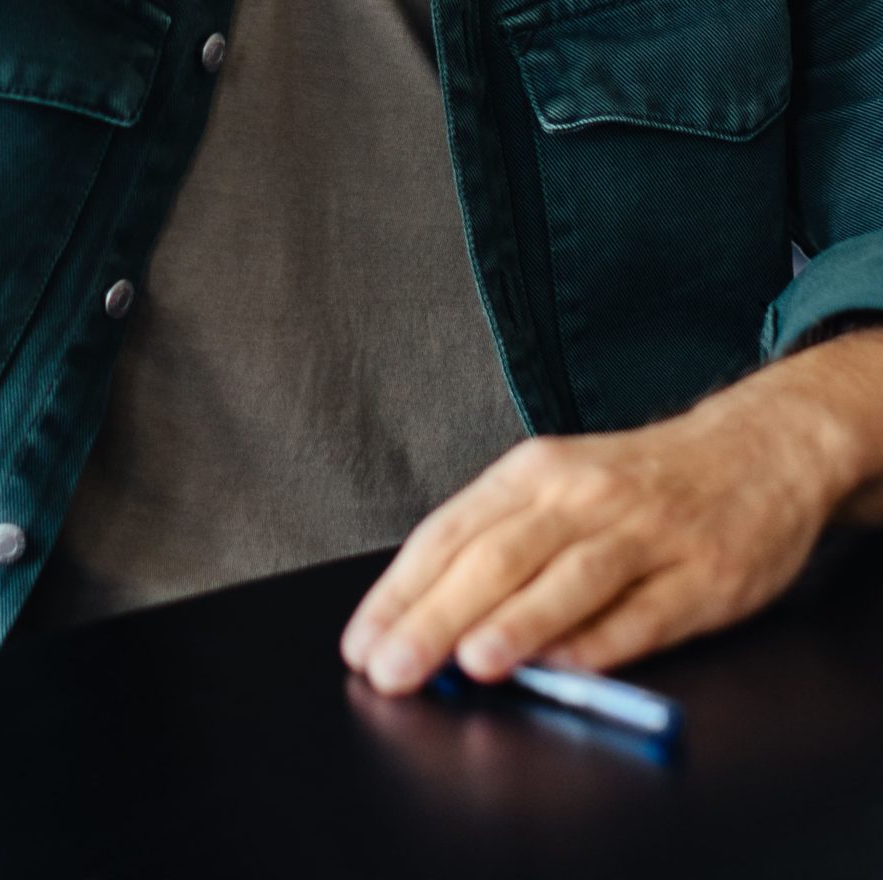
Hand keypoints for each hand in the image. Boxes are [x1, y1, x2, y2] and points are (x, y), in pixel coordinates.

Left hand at [341, 334, 882, 695]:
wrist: (756, 450)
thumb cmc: (639, 481)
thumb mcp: (561, 487)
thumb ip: (504, 544)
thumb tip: (434, 617)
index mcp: (531, 473)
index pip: (448, 534)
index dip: (400, 592)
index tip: (362, 642)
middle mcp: (580, 496)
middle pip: (495, 558)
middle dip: (435, 618)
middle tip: (391, 667)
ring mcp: (644, 534)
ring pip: (567, 579)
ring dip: (516, 623)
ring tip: (469, 662)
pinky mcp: (703, 576)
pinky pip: (646, 613)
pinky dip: (605, 641)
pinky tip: (567, 667)